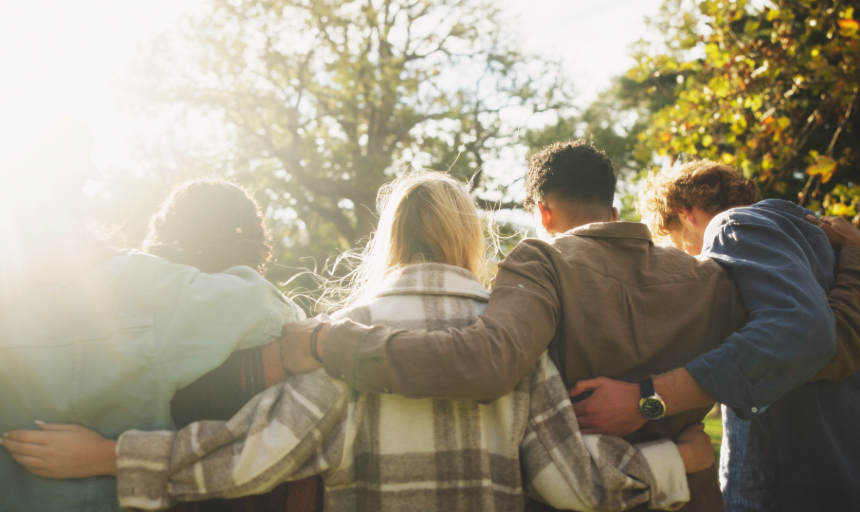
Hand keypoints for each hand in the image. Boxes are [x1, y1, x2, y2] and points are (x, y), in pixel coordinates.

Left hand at [1, 422, 116, 477]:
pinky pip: (32, 470)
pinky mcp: (51, 474)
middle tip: (3, 440)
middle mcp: (46, 452)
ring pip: (23, 460)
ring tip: (10, 449)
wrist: (100, 458)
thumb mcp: (73, 427)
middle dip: (9, 443)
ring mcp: (48, 465)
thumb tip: (36, 424)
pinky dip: (24, 464)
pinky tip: (22, 460)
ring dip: (14, 454)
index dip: (13, 434)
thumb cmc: (89, 439)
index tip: (7, 432)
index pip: (25, 436)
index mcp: (51, 438)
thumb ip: (52, 426)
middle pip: (20, 448)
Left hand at [279, 316, 329, 373]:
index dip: (294, 338)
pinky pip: (290, 367)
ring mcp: (284, 353)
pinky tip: (304, 365)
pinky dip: (296, 367)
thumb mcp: (320, 319)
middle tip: (303, 350)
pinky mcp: (288, 364)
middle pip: (285, 345)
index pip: (286, 334)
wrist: (324, 342)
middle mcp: (283, 340)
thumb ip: (316, 319)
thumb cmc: (323, 330)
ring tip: (305, 359)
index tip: (302, 341)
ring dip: (293, 358)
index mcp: (288, 329)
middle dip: (292, 348)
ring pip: (286, 357)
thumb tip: (321, 318)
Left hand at [569, 377, 645, 436]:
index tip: (561, 407)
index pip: (568, 411)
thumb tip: (568, 392)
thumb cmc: (621, 390)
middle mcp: (593, 421)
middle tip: (564, 418)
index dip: (563, 409)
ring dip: (576, 430)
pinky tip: (586, 433)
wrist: (642, 403)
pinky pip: (593, 439)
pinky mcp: (609, 437)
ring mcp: (601, 431)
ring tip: (573, 426)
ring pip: (581, 434)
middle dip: (567, 421)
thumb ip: (582, 385)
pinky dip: (588, 436)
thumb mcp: (601, 382)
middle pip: (573, 424)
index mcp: (588, 406)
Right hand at [675, 423, 713, 473]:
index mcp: (707, 437)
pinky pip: (704, 463)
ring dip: (701, 454)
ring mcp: (710, 457)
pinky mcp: (707, 465)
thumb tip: (704, 424)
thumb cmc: (686, 440)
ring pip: (706, 454)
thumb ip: (698, 425)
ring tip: (691, 456)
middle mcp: (711, 447)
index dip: (696, 438)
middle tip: (690, 448)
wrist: (684, 456)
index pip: (702, 436)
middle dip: (700, 446)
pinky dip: (701, 462)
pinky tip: (694, 462)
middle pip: (705, 446)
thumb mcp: (690, 428)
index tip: (689, 440)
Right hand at [806, 214, 859, 249]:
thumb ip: (816, 222)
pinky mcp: (857, 236)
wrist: (856, 249)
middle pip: (833, 223)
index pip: (824, 218)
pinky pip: (846, 235)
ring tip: (831, 240)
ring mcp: (852, 229)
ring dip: (835, 233)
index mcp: (837, 219)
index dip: (817, 222)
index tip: (814, 228)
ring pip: (840, 229)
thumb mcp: (824, 230)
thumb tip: (807, 215)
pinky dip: (842, 237)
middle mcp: (846, 222)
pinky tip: (841, 243)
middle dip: (827, 228)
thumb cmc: (839, 240)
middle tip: (822, 235)